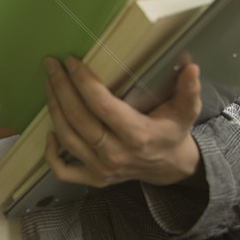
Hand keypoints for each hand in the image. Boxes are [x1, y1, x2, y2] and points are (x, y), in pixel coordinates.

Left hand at [43, 56, 202, 188]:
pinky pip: (63, 171)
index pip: (102, 106)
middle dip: (61, 88)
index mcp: (137, 134)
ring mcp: (102, 169)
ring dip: (54, 108)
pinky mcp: (94, 179)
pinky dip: (51, 153)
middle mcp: (116, 154)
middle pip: (79, 118)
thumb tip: (191, 67)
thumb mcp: (186, 111)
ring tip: (49, 83)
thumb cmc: (172, 131)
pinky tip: (48, 130)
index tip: (71, 61)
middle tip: (51, 65)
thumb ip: (188, 90)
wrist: (170, 167)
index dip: (83, 82)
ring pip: (67, 138)